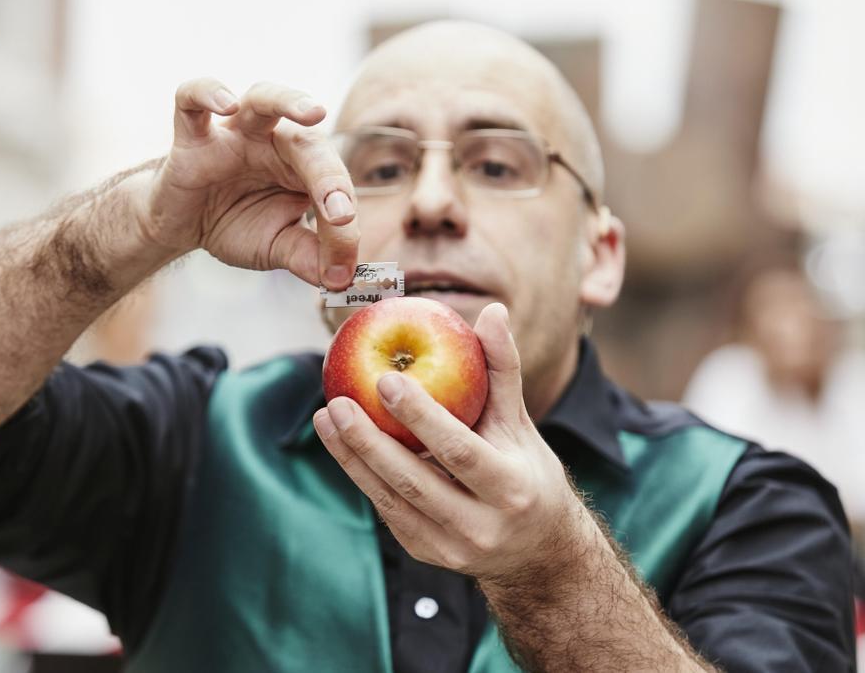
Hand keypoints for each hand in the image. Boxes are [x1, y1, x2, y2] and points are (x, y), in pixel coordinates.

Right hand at [141, 78, 359, 289]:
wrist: (182, 224)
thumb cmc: (236, 224)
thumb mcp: (276, 246)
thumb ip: (307, 257)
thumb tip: (340, 278)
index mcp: (303, 167)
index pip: (333, 184)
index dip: (341, 224)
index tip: (342, 262)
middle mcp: (275, 142)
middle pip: (309, 141)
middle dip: (329, 176)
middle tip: (341, 213)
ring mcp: (234, 133)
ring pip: (263, 98)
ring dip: (289, 101)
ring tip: (314, 113)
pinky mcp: (192, 136)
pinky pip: (193, 100)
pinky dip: (207, 93)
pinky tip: (227, 104)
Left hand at [313, 303, 583, 578]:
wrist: (538, 552)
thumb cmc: (528, 471)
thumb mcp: (521, 424)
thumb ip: (503, 370)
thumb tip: (492, 311)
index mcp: (511, 489)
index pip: (460, 451)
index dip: (421, 417)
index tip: (385, 379)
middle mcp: (482, 527)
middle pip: (414, 482)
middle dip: (370, 441)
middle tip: (338, 401)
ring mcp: (451, 548)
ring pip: (391, 500)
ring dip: (352, 458)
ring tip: (326, 416)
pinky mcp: (426, 553)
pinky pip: (387, 511)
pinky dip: (362, 476)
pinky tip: (340, 444)